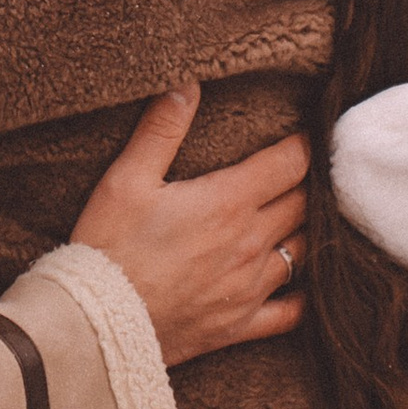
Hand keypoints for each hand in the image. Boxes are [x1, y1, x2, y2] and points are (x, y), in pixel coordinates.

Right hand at [74, 89, 308, 367]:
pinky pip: (290, 312)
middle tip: (306, 169)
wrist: (99, 323)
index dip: (305, 144)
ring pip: (303, 251)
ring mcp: (250, 288)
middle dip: (309, 182)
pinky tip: (300, 285)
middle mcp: (250, 243)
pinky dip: (301, 295)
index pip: (290, 163)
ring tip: (303, 215)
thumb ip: (161, 130)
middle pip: (303, 204)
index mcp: (228, 202)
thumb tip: (186, 83)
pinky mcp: (240, 324)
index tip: (308, 132)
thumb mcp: (126, 179)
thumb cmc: (108, 247)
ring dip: (306, 230)